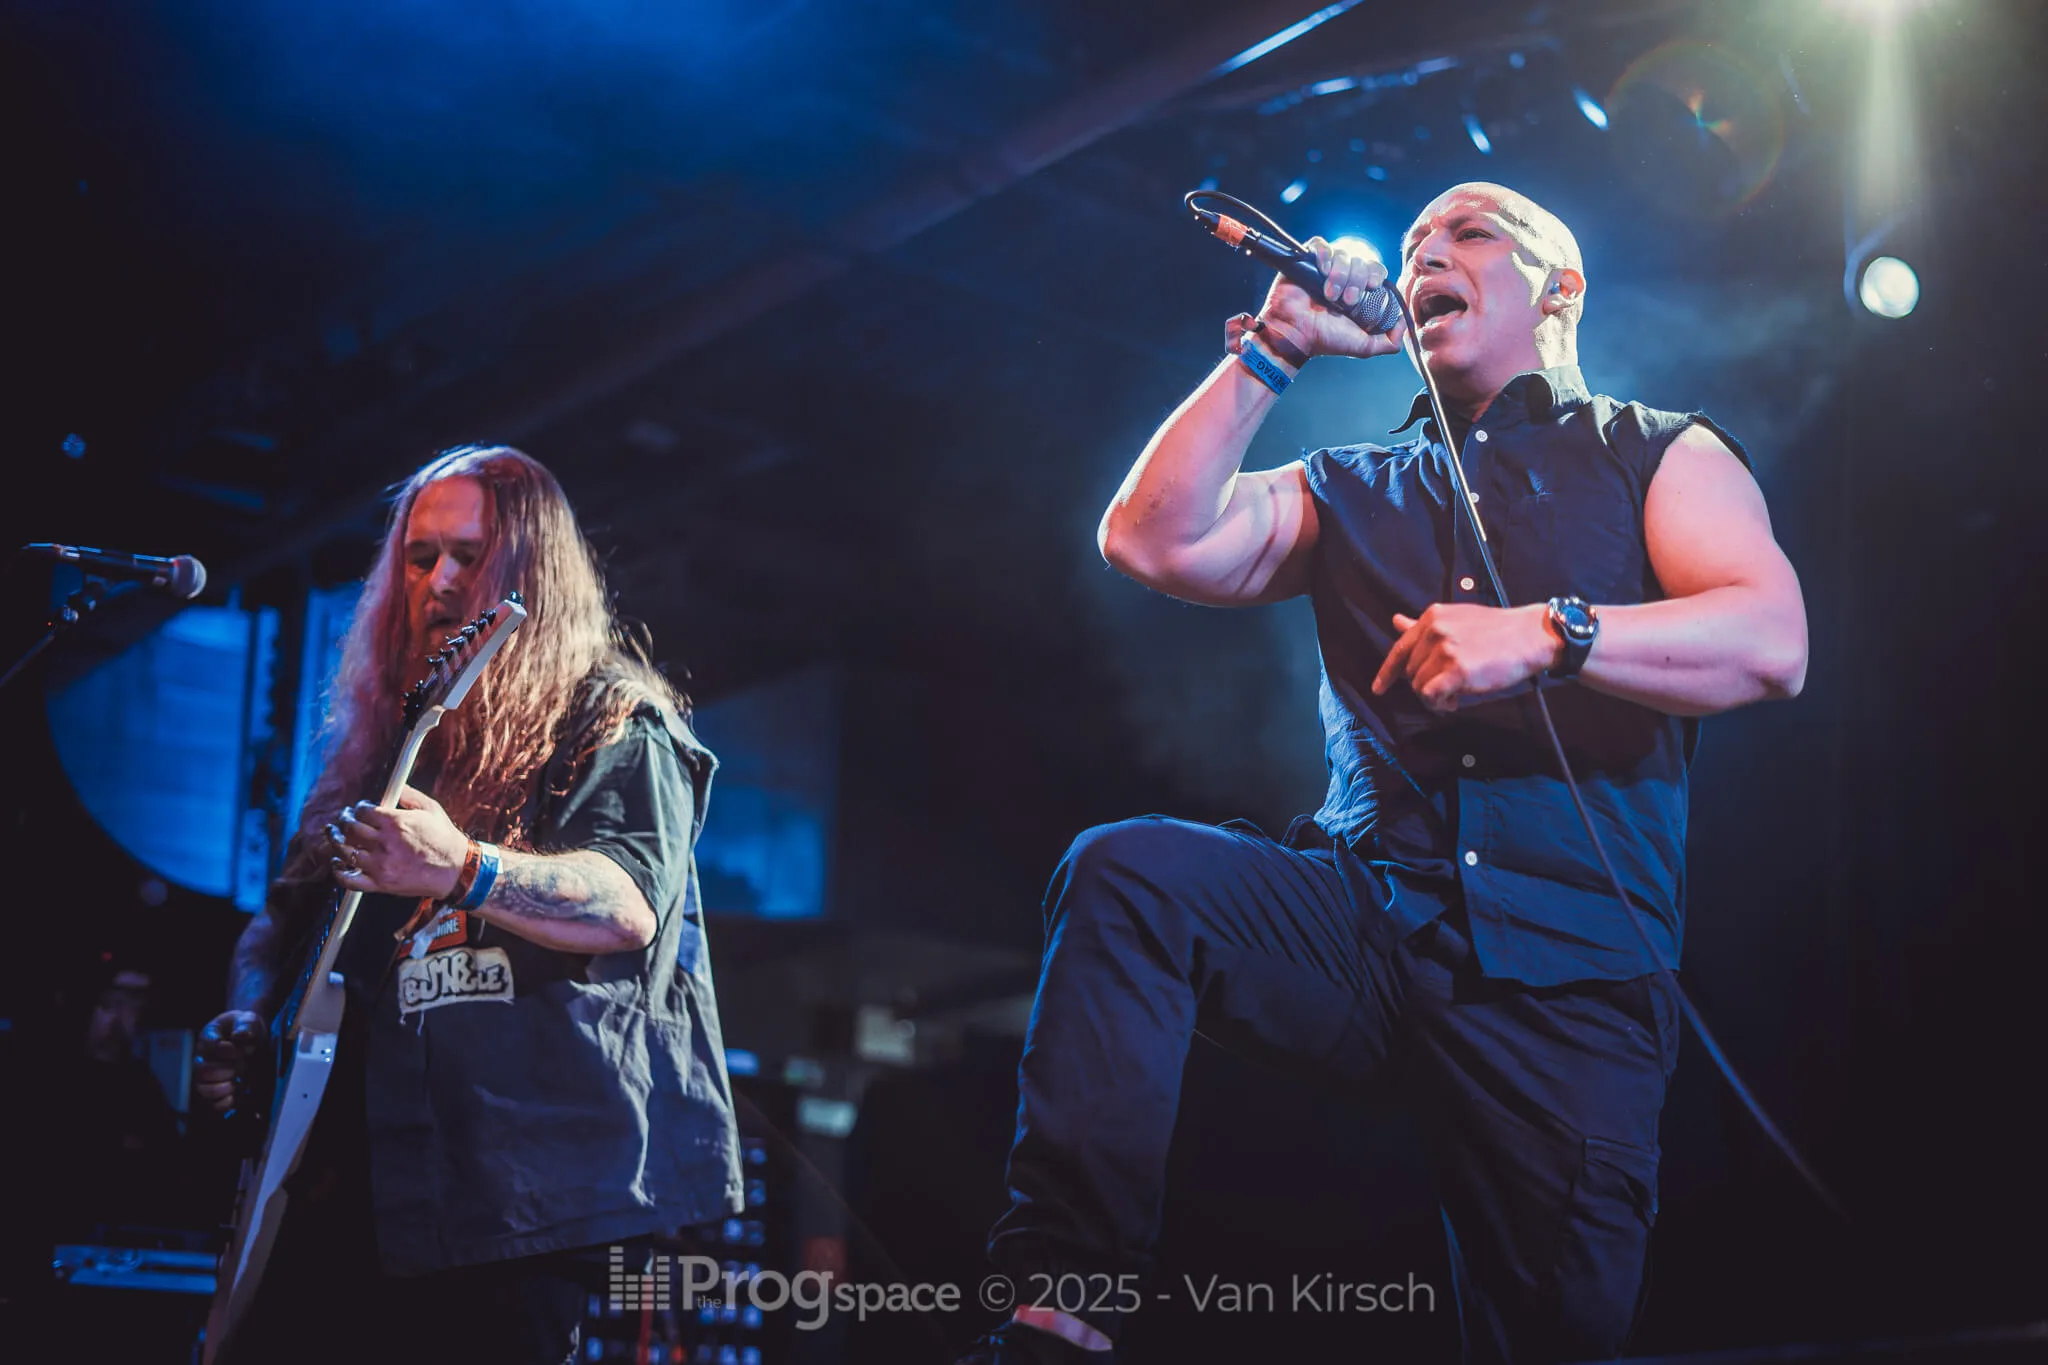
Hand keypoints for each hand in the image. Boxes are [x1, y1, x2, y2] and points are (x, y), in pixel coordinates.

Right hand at [195, 1010, 266, 1113]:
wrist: (253, 1039)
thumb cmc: (247, 1028)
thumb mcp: (249, 1020)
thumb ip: (246, 1025)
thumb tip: (241, 1035)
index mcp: (208, 1038)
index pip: (209, 1047)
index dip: (226, 1051)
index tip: (243, 1050)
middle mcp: (202, 1058)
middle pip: (202, 1071)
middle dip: (225, 1071)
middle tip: (243, 1066)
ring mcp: (207, 1076)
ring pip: (201, 1088)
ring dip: (220, 1089)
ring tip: (235, 1083)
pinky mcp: (216, 1089)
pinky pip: (209, 1103)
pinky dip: (221, 1104)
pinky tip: (233, 1097)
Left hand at [325, 786, 469, 898]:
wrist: (456, 870)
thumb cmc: (445, 839)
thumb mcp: (431, 808)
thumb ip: (409, 795)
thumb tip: (395, 786)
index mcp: (395, 822)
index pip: (363, 811)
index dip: (358, 808)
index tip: (359, 809)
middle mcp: (384, 843)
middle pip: (350, 828)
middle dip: (344, 820)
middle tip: (345, 819)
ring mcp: (380, 865)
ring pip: (345, 850)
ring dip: (335, 841)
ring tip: (334, 836)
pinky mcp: (380, 883)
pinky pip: (350, 879)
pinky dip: (339, 871)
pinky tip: (338, 863)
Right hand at [1255, 236, 1407, 362]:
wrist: (1295, 334)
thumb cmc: (1325, 340)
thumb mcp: (1364, 346)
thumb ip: (1388, 341)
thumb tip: (1403, 324)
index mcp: (1358, 290)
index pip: (1376, 269)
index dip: (1377, 275)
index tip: (1373, 287)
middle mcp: (1343, 276)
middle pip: (1362, 261)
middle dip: (1357, 280)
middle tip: (1346, 301)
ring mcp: (1324, 267)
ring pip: (1343, 253)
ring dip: (1340, 275)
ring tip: (1329, 295)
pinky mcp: (1306, 260)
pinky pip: (1320, 244)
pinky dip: (1325, 255)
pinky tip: (1322, 271)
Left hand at [1372, 603, 1562, 712]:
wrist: (1529, 636)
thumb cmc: (1497, 631)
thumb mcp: (1456, 620)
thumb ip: (1424, 626)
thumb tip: (1396, 622)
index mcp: (1432, 617)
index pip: (1399, 649)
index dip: (1387, 672)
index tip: (1379, 688)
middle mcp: (1434, 630)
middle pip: (1410, 673)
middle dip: (1426, 685)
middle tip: (1449, 688)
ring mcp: (1444, 649)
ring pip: (1419, 687)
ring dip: (1435, 697)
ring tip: (1455, 693)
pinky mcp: (1456, 670)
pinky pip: (1431, 696)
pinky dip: (1439, 705)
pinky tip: (1453, 702)